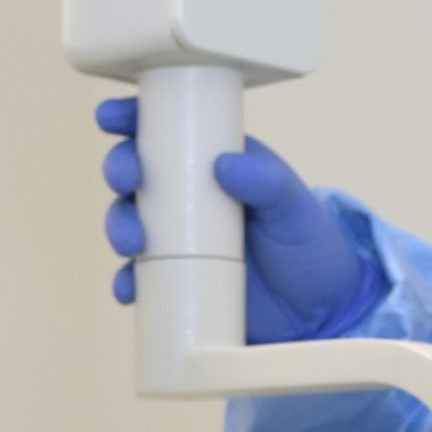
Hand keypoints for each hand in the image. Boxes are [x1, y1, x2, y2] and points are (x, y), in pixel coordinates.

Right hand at [96, 96, 385, 342]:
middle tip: (129, 181)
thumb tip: (224, 164)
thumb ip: (268, 183)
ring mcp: (179, 241)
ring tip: (133, 243)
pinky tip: (129, 288)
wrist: (320, 313)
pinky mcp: (176, 282)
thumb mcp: (296, 208)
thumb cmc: (311, 247)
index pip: (169, 132)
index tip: (111, 117)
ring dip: (118, 226)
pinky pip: (138, 279)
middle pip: (138, 174)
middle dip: (120, 170)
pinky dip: (126, 282)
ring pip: (130, 222)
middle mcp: (190, 198)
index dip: (134, 119)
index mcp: (216, 163)